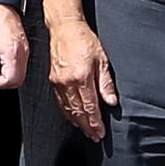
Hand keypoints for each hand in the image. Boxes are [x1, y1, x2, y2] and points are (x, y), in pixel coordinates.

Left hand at [0, 3, 30, 93]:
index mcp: (13, 53)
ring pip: (19, 74)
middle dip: (2, 80)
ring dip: (6, 74)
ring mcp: (25, 50)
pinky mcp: (24, 47)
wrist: (1, 3)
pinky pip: (20, 65)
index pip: (11, 81)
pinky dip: (10, 67)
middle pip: (17, 81)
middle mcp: (23, 53)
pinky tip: (0, 57)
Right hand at [49, 18, 117, 139]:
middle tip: (94, 136)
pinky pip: (60, 101)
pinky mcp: (53, 80)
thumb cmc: (84, 40)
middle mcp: (68, 82)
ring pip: (68, 109)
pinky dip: (67, 112)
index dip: (95, 122)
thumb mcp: (102, 59)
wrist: (64, 28)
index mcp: (82, 77)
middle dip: (87, 126)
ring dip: (77, 122)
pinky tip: (73, 117)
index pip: (90, 107)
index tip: (100, 132)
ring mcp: (58, 82)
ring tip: (86, 130)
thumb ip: (106, 82)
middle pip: (78, 112)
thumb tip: (111, 101)